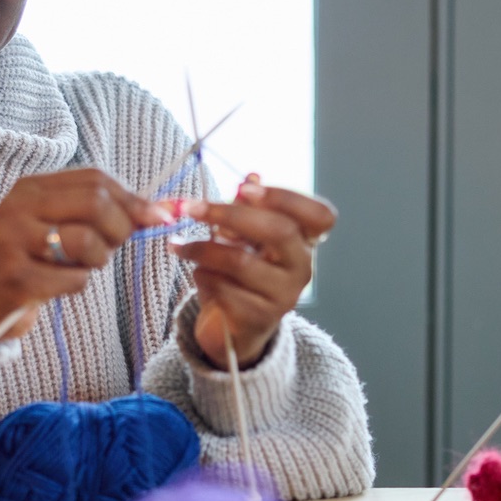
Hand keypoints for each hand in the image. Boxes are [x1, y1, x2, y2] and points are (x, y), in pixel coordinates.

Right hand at [0, 169, 171, 343]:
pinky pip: (74, 279)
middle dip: (119, 229)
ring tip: (80, 266)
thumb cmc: (29, 262)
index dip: (132, 199)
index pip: (95, 179)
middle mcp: (18, 208)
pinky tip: (58, 285)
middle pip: (95, 203)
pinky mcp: (16, 278)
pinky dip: (77, 285)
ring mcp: (13, 242)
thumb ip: (100, 213)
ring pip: (87, 242)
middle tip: (111, 249)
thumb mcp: (57, 226)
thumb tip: (160, 211)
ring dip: (97, 260)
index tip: (158, 218)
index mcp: (30, 188)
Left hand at [173, 176, 334, 366]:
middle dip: (231, 214)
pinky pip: (225, 290)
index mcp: (305, 242)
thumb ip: (247, 207)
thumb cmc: (239, 272)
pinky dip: (203, 277)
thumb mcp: (243, 236)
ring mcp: (285, 296)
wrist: (233, 326)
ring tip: (179, 246)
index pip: (321, 216)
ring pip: (242, 262)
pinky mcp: (259, 319)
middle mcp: (302, 268)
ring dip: (203, 249)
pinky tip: (197, 274)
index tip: (243, 188)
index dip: (286, 197)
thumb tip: (251, 175)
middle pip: (280, 231)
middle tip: (192, 207)